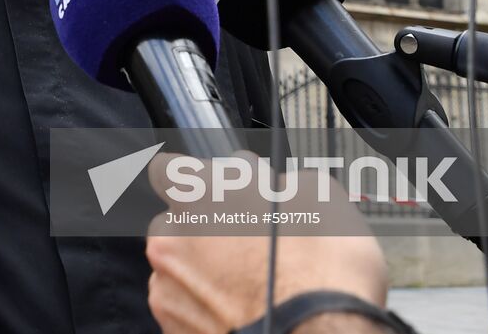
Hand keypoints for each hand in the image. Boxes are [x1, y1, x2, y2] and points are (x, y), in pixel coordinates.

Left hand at [145, 155, 387, 333]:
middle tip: (245, 241)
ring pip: (178, 266)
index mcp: (197, 195)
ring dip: (203, 269)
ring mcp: (168, 286)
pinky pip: (184, 305)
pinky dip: (205, 305)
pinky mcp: (174, 327)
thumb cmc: (320, 272)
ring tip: (249, 282)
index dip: (196, 180)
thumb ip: (271, 181)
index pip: (167, 168)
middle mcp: (172, 238)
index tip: (217, 190)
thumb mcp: (314, 194)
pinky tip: (241, 307)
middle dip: (202, 228)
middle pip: (174, 222)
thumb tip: (265, 184)